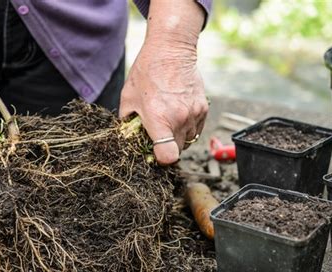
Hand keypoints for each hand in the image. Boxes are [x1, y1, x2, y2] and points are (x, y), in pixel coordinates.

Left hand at [119, 0, 207, 164]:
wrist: (170, 51)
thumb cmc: (146, 72)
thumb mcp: (128, 98)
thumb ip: (128, 122)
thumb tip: (129, 137)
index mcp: (159, 119)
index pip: (168, 156)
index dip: (161, 159)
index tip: (155, 153)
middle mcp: (179, 119)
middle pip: (178, 151)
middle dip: (167, 148)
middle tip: (157, 136)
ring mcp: (194, 114)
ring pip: (188, 140)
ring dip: (178, 138)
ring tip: (168, 122)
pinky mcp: (203, 108)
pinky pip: (196, 129)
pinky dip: (188, 128)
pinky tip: (178, 115)